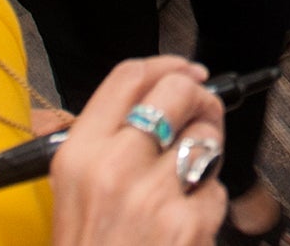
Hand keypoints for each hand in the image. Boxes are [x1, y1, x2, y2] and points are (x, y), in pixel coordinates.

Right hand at [49, 56, 226, 245]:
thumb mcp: (74, 194)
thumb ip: (106, 143)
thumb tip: (155, 99)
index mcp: (78, 155)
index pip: (127, 77)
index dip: (166, 65)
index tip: (185, 70)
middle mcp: (113, 167)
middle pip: (176, 92)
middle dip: (199, 98)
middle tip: (202, 114)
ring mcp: (153, 195)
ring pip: (206, 137)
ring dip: (207, 152)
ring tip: (188, 179)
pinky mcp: (187, 223)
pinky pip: (215, 189)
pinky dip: (208, 204)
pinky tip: (185, 223)